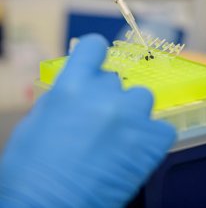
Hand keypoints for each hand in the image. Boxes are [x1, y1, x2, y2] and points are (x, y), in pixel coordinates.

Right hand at [0, 34, 175, 207]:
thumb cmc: (33, 167)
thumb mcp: (40, 119)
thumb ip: (66, 95)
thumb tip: (81, 85)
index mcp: (73, 86)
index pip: (94, 46)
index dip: (95, 53)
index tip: (96, 63)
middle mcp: (104, 95)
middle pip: (116, 80)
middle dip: (108, 95)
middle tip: (100, 118)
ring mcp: (131, 117)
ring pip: (141, 97)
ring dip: (132, 112)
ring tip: (121, 135)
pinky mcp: (151, 142)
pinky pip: (163, 127)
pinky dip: (153, 135)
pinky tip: (139, 148)